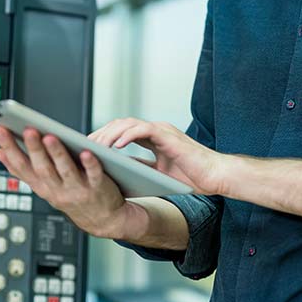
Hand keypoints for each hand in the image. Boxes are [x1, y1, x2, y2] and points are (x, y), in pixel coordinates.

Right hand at [0, 125, 139, 238]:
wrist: (102, 220)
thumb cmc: (71, 197)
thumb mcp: (43, 187)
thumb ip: (23, 170)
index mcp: (42, 187)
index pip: (21, 167)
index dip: (10, 150)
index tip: (0, 130)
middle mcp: (57, 190)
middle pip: (43, 169)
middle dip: (34, 149)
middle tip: (27, 130)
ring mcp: (77, 190)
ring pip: (66, 171)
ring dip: (57, 154)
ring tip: (50, 136)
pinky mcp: (98, 187)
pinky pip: (94, 174)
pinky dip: (90, 164)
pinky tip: (86, 151)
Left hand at [88, 118, 228, 195]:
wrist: (216, 177)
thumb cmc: (192, 177)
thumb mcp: (158, 173)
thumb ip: (141, 166)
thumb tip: (119, 171)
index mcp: (153, 137)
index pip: (122, 131)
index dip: (104, 137)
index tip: (89, 148)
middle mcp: (155, 130)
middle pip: (120, 124)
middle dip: (101, 134)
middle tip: (85, 146)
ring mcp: (162, 130)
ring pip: (128, 124)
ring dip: (110, 134)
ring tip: (96, 147)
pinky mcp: (168, 136)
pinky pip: (143, 130)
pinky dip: (127, 136)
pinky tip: (116, 147)